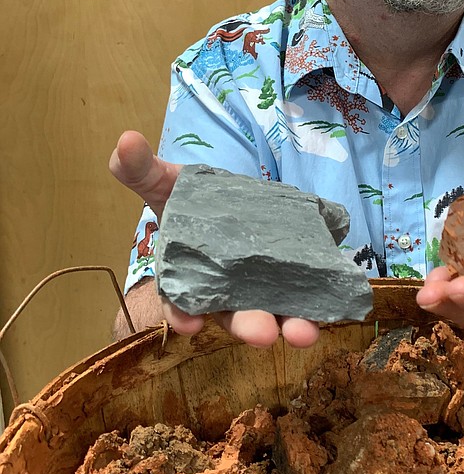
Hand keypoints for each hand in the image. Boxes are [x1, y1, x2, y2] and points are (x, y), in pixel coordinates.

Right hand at [110, 130, 319, 348]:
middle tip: (262, 333)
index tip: (189, 324)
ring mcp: (263, 288)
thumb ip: (142, 169)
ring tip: (304, 333)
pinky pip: (308, 294)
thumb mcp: (164, 182)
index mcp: (189, 277)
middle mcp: (226, 291)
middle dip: (248, 325)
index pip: (180, 304)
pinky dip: (317, 302)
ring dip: (291, 324)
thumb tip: (125, 140)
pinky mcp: (296, 276)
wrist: (232, 199)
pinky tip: (329, 305)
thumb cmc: (192, 200)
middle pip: (235, 315)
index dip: (182, 315)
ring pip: (276, 314)